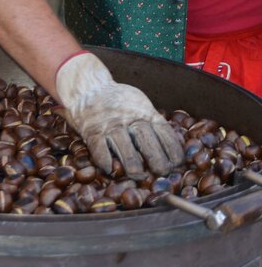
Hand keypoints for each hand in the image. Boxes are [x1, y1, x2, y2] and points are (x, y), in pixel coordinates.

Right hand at [56, 52, 183, 179]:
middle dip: (157, 160)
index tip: (177, 164)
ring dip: (132, 164)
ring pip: (125, 147)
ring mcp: (111, 125)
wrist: (90, 90)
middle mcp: (130, 119)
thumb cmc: (120, 101)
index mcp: (146, 113)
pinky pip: (99, 148)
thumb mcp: (142, 105)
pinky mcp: (93, 131)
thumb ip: (154, 122)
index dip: (173, 150)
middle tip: (162, 174)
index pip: (164, 133)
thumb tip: (175, 145)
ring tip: (138, 176)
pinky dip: (104, 160)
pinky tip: (110, 170)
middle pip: (147, 141)